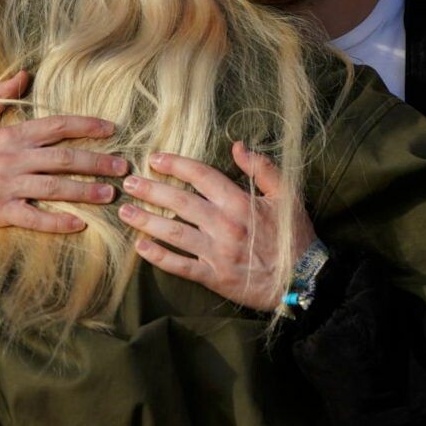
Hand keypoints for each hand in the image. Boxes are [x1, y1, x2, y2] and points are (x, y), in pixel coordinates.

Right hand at [0, 72, 128, 232]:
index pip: (56, 126)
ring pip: (55, 187)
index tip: (110, 129)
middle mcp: (13, 159)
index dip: (86, 126)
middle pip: (64, 158)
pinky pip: (35, 217)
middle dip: (98, 162)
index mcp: (10, 136)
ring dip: (86, 191)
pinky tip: (79, 224)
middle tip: (123, 168)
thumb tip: (22, 73)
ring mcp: (7, 186)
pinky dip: (58, 222)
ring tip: (110, 194)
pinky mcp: (0, 212)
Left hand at [118, 141, 316, 310]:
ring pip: (173, 233)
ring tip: (124, 211)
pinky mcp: (213, 277)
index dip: (176, 165)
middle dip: (151, 190)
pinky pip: (179, 265)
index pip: (201, 176)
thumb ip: (262, 168)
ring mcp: (216, 252)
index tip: (155, 158)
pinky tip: (140, 247)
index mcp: (240, 202)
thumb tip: (238, 145)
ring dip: (146, 220)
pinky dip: (158, 256)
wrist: (302, 280)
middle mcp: (224, 225)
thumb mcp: (287, 195)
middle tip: (129, 182)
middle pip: (179, 202)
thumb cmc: (295, 236)